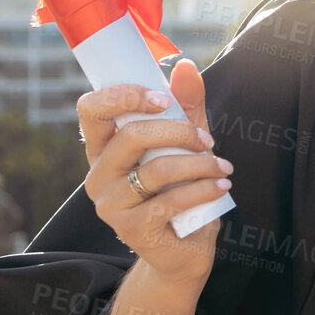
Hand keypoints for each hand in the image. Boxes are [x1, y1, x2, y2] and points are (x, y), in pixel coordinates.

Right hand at [77, 58, 225, 287]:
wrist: (184, 249)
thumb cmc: (181, 189)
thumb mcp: (185, 144)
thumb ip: (185, 106)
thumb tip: (184, 65)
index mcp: (104, 149)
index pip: (91, 110)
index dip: (123, 96)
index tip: (162, 99)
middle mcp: (98, 176)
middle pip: (131, 136)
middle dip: (179, 131)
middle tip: (208, 139)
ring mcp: (110, 205)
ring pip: (157, 169)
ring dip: (200, 163)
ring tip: (223, 168)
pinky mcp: (131, 229)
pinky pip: (171, 200)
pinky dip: (204, 189)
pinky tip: (221, 186)